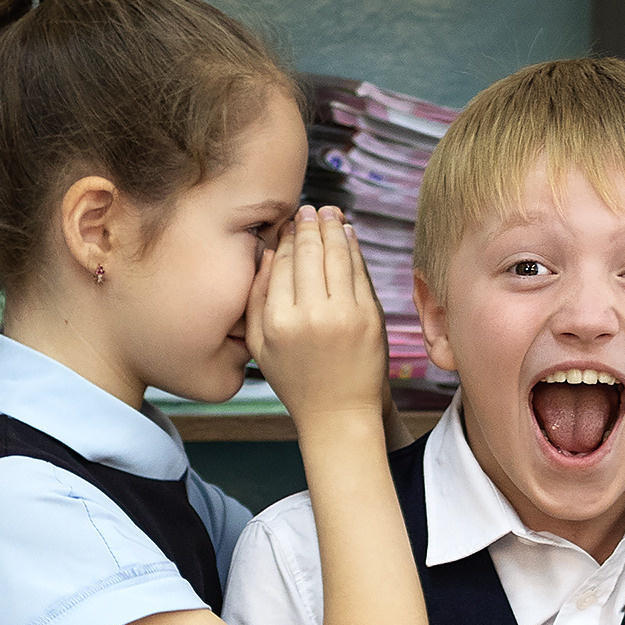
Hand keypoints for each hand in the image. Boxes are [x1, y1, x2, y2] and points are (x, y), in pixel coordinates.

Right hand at [247, 205, 387, 434]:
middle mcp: (309, 316)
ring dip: (333, 227)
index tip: (289, 223)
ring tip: (329, 213)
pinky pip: (359, 272)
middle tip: (309, 209)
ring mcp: (343, 315)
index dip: (285, 238)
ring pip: (336, 255)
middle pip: (308, 253)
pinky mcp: (370, 318)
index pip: (281, 263)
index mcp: (278, 322)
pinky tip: (348, 234)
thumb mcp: (260, 347)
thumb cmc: (296, 381)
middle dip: (308, 225)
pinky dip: (354, 248)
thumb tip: (266, 253)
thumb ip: (255, 300)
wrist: (339, 415)